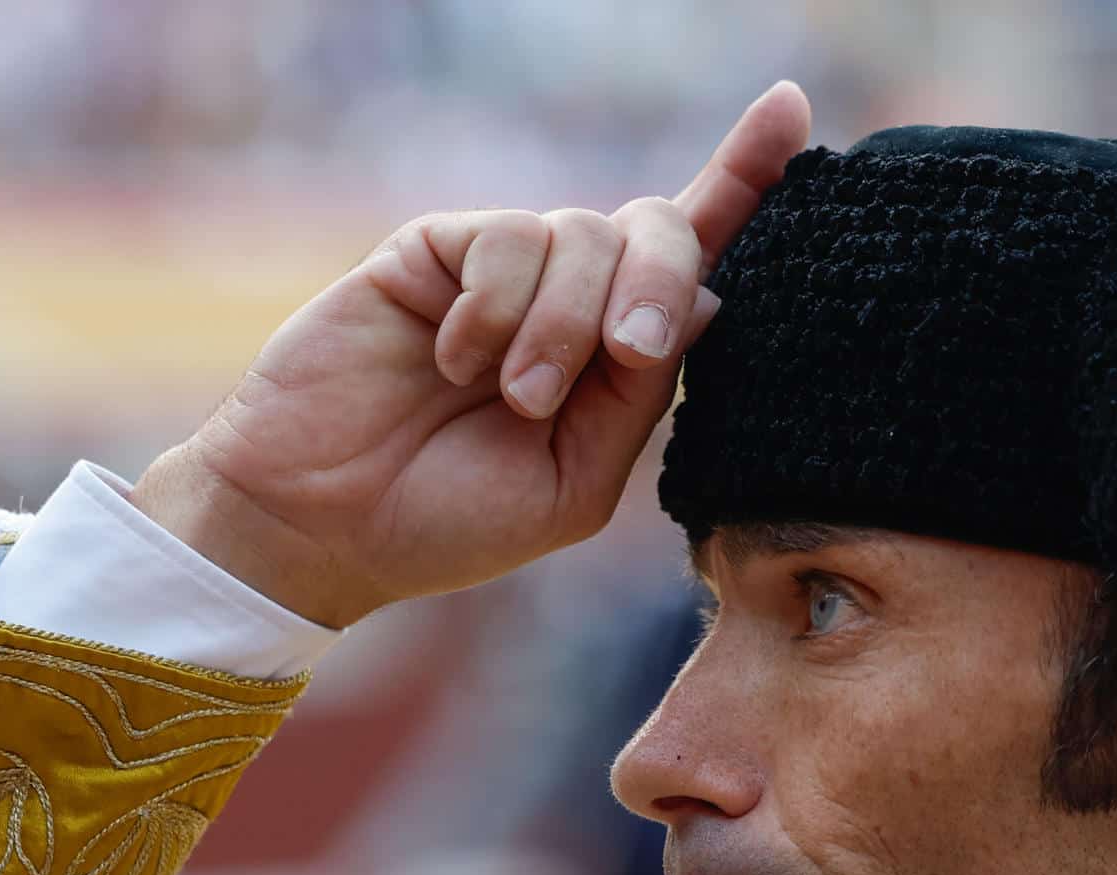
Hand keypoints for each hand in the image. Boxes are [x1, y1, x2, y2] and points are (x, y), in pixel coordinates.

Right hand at [131, 82, 812, 627]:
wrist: (324, 523)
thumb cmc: (448, 519)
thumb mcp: (575, 482)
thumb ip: (641, 395)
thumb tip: (710, 293)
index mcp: (612, 357)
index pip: (694, 255)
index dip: (745, 178)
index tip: (792, 108)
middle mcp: (567, 300)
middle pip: (658, 228)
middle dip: (660, 284)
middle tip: (625, 355)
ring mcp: (502, 272)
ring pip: (585, 232)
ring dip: (561, 326)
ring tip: (510, 396)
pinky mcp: (437, 250)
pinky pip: (509, 238)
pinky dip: (495, 309)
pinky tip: (452, 359)